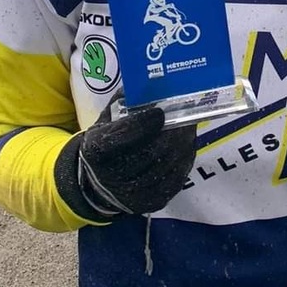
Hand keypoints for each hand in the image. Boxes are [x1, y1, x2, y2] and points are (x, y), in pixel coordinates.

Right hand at [77, 107, 196, 216]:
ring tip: (189, 128)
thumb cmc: (107, 142)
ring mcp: (132, 195)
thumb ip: (126, 102)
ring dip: (183, 145)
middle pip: (150, 153)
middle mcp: (112, 177)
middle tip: (185, 116)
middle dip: (172, 133)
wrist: (99, 183)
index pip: (122, 137)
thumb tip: (153, 83)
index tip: (160, 111)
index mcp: (97, 152)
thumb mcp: (107, 120)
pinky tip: (186, 146)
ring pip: (166, 167)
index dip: (143, 124)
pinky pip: (175, 180)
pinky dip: (184, 160)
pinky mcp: (151, 203)